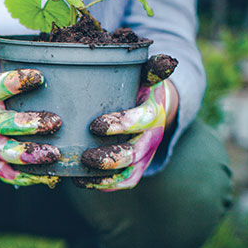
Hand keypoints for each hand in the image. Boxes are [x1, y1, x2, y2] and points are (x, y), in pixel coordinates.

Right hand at [0, 19, 61, 186]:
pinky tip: (52, 177)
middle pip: (5, 126)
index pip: (0, 86)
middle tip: (55, 121)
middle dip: (29, 125)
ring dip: (31, 156)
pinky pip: (10, 174)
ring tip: (56, 153)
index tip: (39, 75)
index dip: (18, 82)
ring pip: (9, 154)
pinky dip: (29, 178)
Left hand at [74, 55, 177, 191]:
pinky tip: (80, 181)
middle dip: (111, 158)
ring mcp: (144, 155)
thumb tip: (167, 61)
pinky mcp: (136, 168)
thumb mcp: (145, 73)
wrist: (153, 105)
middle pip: (135, 153)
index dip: (122, 124)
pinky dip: (103, 185)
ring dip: (105, 176)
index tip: (94, 126)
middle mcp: (151, 136)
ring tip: (80, 172)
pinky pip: (123, 183)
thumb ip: (150, 68)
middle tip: (85, 157)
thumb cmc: (139, 85)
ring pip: (129, 173)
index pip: (143, 120)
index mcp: (153, 110)